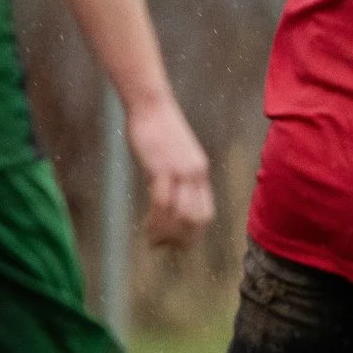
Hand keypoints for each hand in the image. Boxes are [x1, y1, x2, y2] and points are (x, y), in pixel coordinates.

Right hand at [126, 95, 213, 247]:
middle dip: (182, 239)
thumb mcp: (172, 156)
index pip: (206, 211)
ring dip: (167, 233)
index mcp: (200, 171)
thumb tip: (166, 198)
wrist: (151, 105)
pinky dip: (156, 220)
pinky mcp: (163, 167)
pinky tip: (147, 227)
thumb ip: (174, 176)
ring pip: (181, 214)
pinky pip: (163, 202)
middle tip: (163, 247)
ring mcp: (181, 171)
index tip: (178, 244)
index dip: (194, 233)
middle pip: (197, 218)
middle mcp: (196, 173)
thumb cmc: (157, 129)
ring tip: (153, 241)